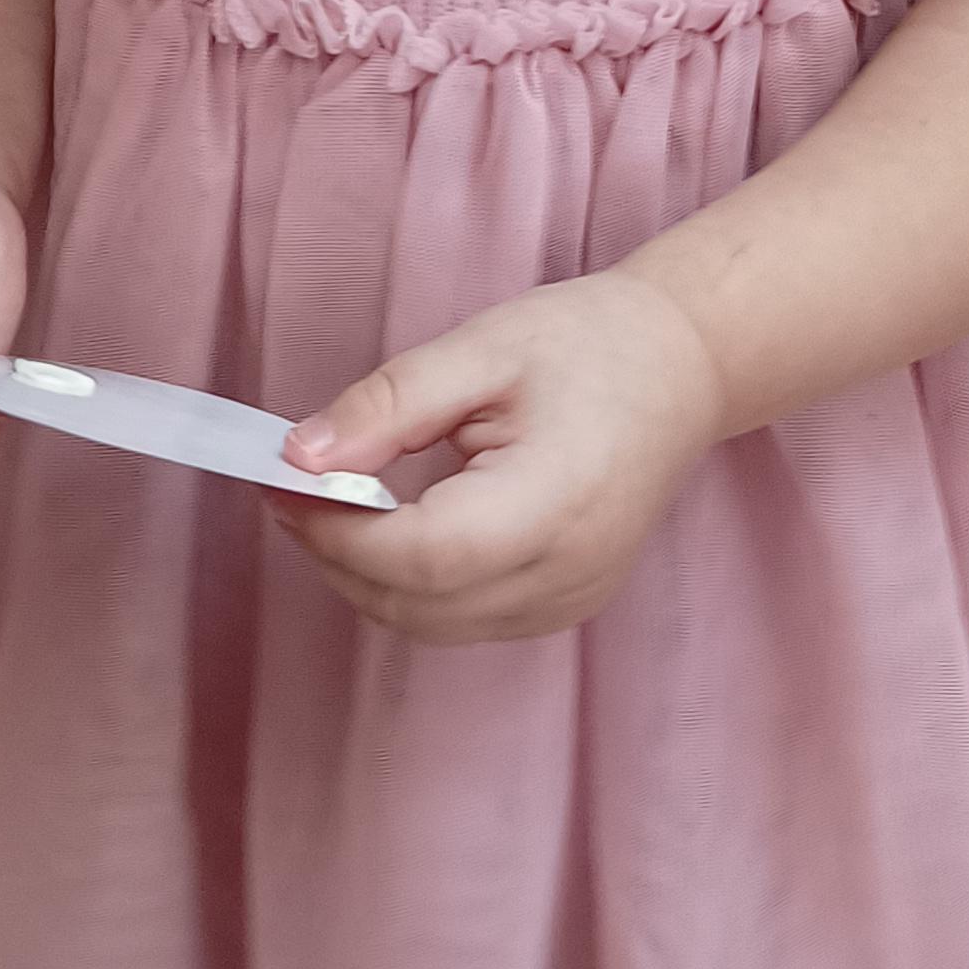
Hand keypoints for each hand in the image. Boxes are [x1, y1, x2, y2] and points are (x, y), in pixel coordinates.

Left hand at [276, 266, 723, 643]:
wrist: (686, 365)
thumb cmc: (590, 342)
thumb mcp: (481, 347)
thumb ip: (388, 406)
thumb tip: (300, 459)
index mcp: (552, 503)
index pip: (419, 557)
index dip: (337, 533)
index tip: (282, 485)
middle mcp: (565, 572)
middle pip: (418, 606)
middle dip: (339, 557)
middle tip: (293, 490)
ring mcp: (571, 600)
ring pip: (435, 626)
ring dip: (370, 578)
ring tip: (334, 505)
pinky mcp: (567, 605)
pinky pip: (467, 620)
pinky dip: (415, 588)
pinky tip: (396, 528)